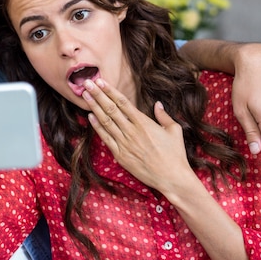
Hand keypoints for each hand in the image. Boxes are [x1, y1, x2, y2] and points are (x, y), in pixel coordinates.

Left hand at [81, 78, 194, 192]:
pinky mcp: (121, 155)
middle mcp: (132, 131)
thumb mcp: (174, 130)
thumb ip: (164, 116)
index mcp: (144, 122)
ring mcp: (125, 143)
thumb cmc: (175, 154)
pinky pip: (106, 138)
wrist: (172, 178)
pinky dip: (97, 127)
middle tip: (87, 83)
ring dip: (94, 107)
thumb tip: (157, 104)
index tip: (100, 81)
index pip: (123, 102)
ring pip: (106, 121)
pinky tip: (90, 117)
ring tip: (85, 96)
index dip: (110, 91)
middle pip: (111, 109)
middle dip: (98, 94)